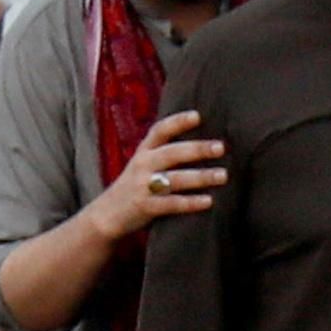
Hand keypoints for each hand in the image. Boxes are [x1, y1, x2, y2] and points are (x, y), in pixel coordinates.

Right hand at [97, 110, 223, 238]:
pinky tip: (208, 201)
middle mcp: (143, 164)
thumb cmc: (136, 185)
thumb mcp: (145, 163)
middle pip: (172, 153)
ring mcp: (143, 185)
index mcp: (144, 150)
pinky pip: (171, 203)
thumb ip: (166, 152)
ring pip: (175, 179)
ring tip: (222, 175)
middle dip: (197, 149)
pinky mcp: (146, 206)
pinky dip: (190, 202)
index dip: (178, 122)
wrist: (107, 214)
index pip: (160, 130)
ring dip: (200, 176)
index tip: (198, 116)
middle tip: (220, 147)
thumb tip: (205, 142)